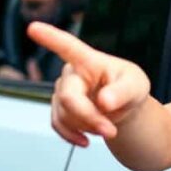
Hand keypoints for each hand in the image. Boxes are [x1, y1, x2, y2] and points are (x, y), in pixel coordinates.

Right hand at [28, 21, 150, 146]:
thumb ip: (122, 93)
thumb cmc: (130, 89)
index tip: (33, 28)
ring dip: (87, 127)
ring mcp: (62, 91)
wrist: (124, 108)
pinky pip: (57, 125)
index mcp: (89, 60)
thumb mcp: (136, 87)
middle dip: (89, 117)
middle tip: (110, 131)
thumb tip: (103, 102)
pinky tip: (86, 141)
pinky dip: (72, 136)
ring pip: (65, 115)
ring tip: (108, 128)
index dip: (50, 37)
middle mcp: (71, 73)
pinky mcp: (59, 109)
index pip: (68, 46)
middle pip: (69, 97)